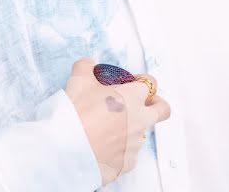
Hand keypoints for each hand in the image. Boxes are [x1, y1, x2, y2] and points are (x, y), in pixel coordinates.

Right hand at [65, 58, 171, 185]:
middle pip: (163, 110)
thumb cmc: (76, 112)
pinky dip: (119, 152)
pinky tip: (102, 149)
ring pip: (141, 134)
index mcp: (133, 97)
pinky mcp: (126, 164)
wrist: (66, 148)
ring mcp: (135, 144)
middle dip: (156, 105)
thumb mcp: (79, 81)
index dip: (141, 81)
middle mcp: (140, 120)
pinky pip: (128, 156)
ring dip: (130, 130)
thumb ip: (86, 67)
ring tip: (106, 131)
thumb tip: (87, 64)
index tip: (131, 83)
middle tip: (141, 105)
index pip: (151, 83)